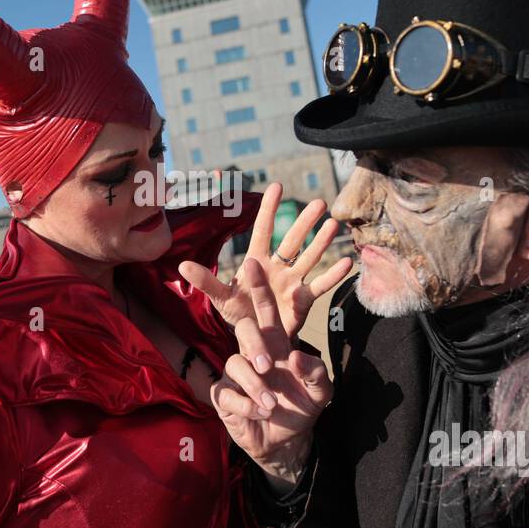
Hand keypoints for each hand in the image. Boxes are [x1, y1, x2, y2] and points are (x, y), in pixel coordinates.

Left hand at [178, 182, 352, 340]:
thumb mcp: (220, 299)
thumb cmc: (239, 315)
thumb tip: (181, 264)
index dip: (269, 209)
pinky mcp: (303, 301)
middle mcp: (277, 267)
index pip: (262, 230)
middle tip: (319, 203)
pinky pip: (320, 286)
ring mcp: (292, 282)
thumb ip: (205, 281)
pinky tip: (347, 262)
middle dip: (304, 222)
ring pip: (308, 258)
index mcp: (256, 262)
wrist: (257, 341)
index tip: (277, 186)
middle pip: (292, 240)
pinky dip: (333, 275)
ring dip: (321, 242)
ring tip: (334, 224)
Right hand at [209, 258, 334, 491]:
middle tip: (267, 365)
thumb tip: (295, 356)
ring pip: (235, 363)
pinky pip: (228, 393)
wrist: (287, 441)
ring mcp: (237, 374)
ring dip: (255, 385)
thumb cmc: (303, 407)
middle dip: (254, 343)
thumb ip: (317, 372)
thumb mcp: (321, 392)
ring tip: (271, 405)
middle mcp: (254, 354)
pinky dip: (246, 405)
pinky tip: (260, 414)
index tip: (252, 263)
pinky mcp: (225, 396)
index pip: (266, 310)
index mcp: (277, 345)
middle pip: (245, 330)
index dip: (259, 288)